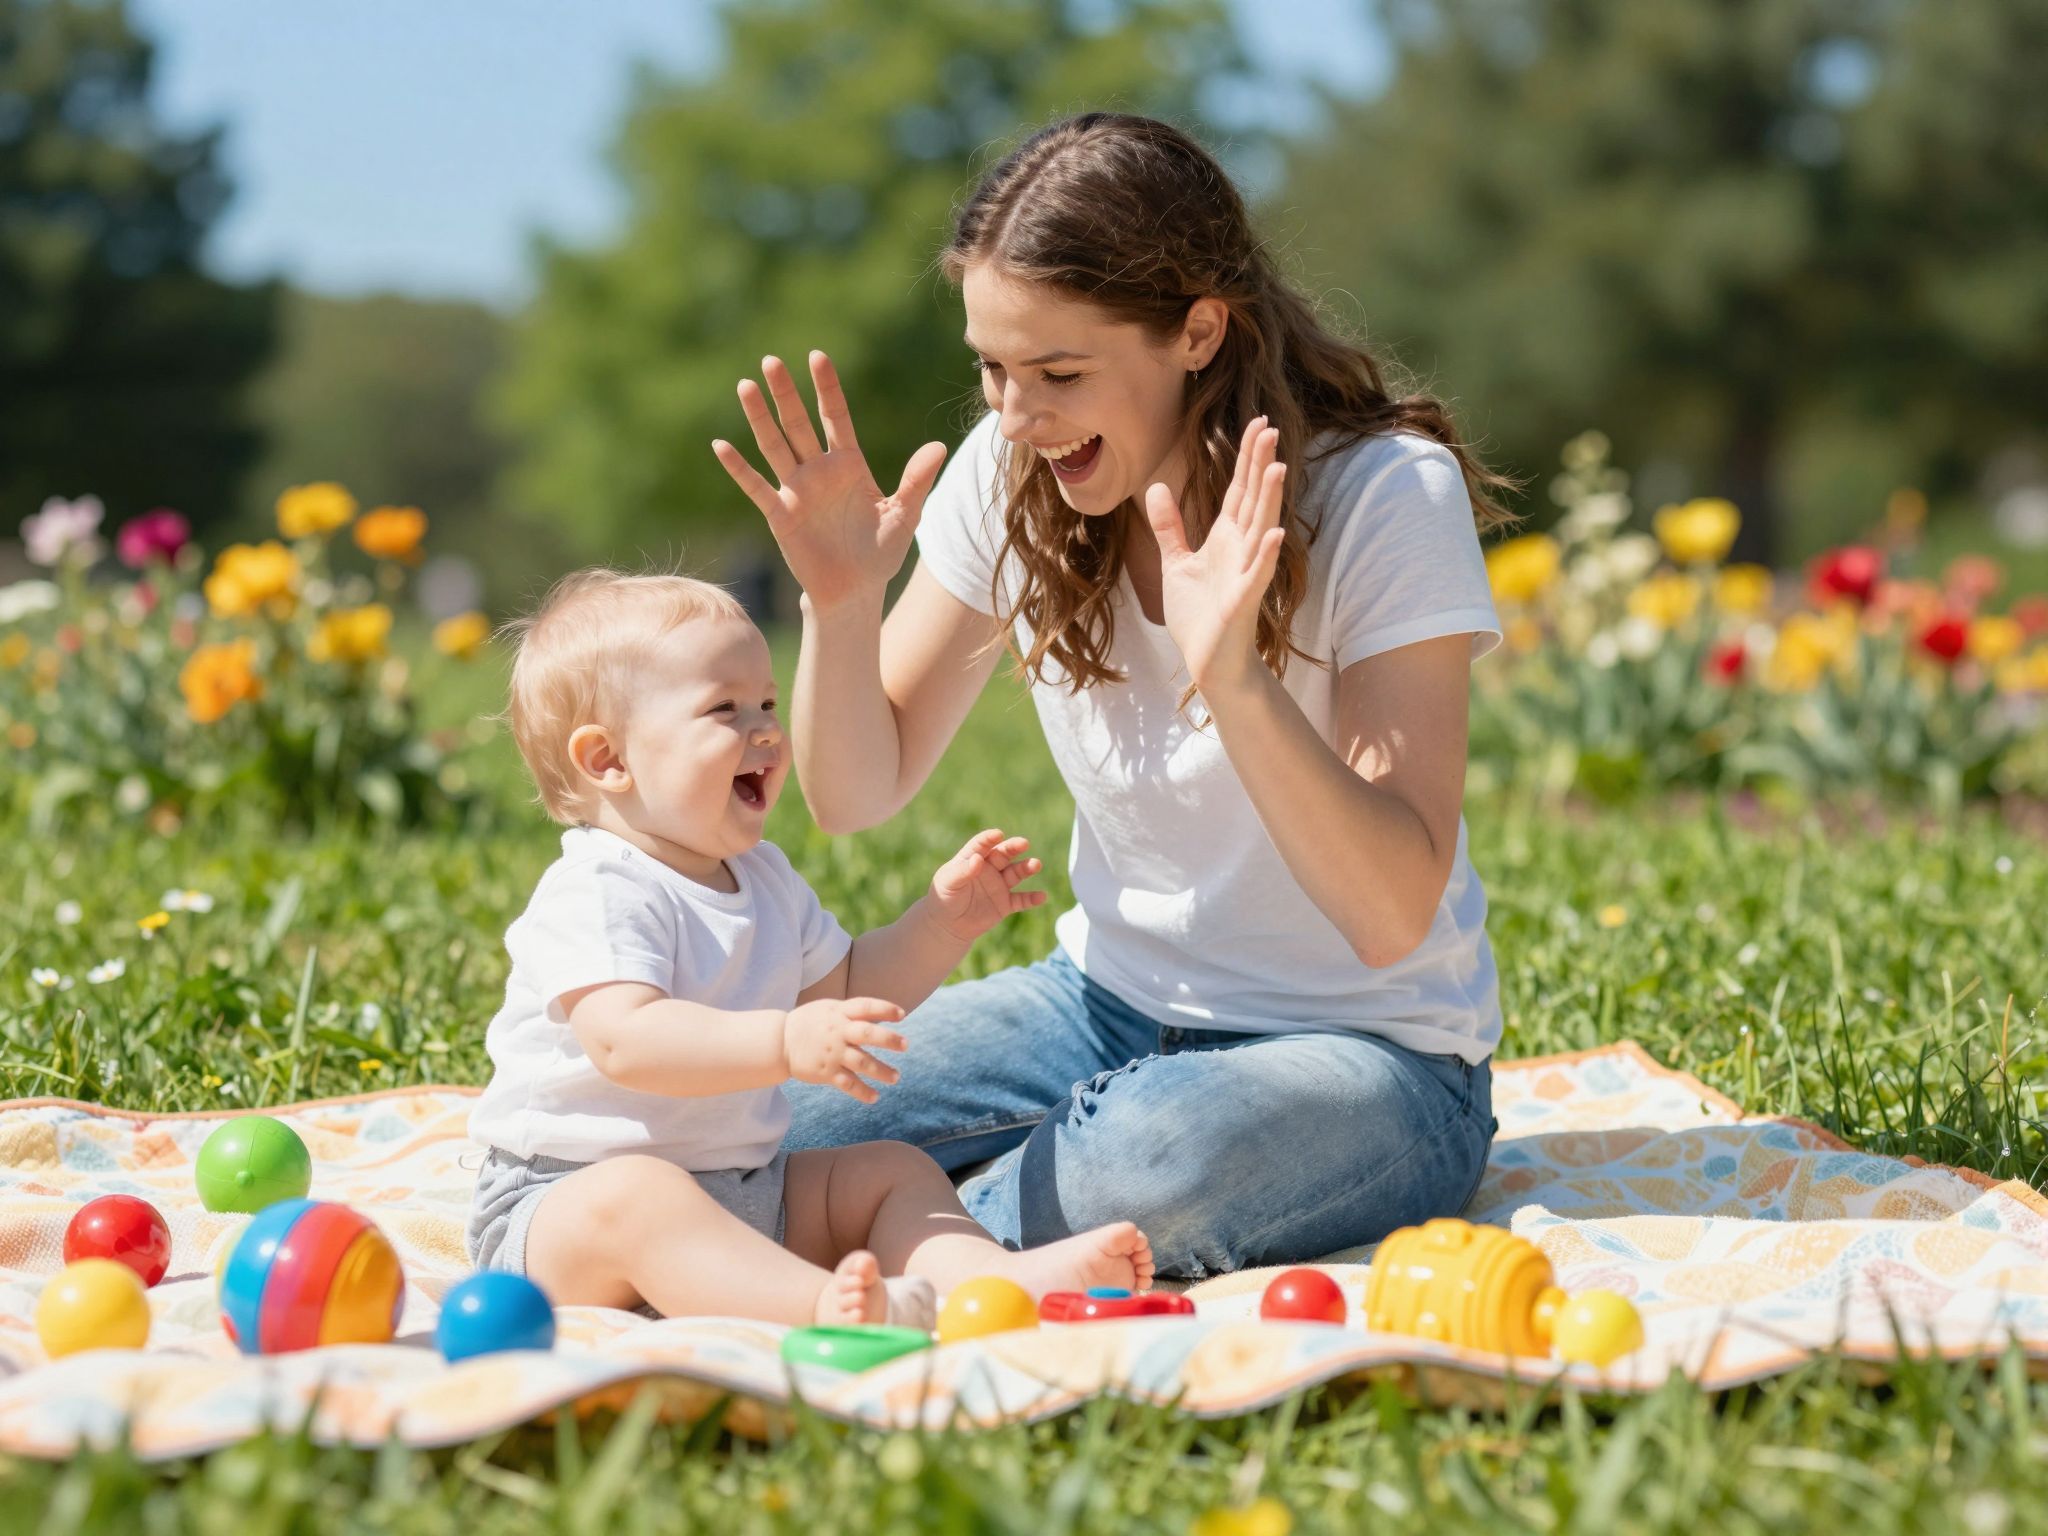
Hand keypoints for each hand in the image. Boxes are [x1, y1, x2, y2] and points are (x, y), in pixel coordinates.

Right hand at [712, 351, 948, 613]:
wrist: (855, 591)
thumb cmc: (881, 552)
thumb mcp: (905, 515)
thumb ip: (916, 481)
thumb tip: (939, 447)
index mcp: (849, 465)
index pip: (835, 418)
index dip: (827, 389)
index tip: (817, 357)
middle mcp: (819, 471)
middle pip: (798, 424)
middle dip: (786, 394)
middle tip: (771, 360)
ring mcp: (796, 491)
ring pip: (775, 447)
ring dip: (760, 418)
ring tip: (745, 386)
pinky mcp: (780, 515)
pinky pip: (756, 488)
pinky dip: (739, 469)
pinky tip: (721, 445)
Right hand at [781, 997, 907, 1103]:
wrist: (779, 1042)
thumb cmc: (809, 1023)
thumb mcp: (828, 1009)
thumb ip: (852, 1012)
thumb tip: (882, 1015)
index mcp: (839, 1013)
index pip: (866, 1007)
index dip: (885, 1009)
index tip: (902, 1015)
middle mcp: (838, 1031)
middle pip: (867, 1033)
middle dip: (889, 1039)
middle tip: (905, 1045)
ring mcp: (832, 1053)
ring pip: (862, 1062)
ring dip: (881, 1071)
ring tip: (895, 1077)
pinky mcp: (826, 1072)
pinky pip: (848, 1083)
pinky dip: (862, 1092)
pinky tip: (874, 1097)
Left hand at [926, 829, 1046, 942]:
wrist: (947, 925)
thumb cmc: (943, 898)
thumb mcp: (948, 883)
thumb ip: (962, 871)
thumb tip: (978, 859)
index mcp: (972, 859)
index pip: (982, 844)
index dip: (989, 839)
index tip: (998, 834)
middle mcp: (988, 869)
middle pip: (1004, 854)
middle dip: (1014, 847)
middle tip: (1023, 843)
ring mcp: (998, 886)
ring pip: (1016, 873)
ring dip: (1026, 868)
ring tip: (1036, 864)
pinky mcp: (1005, 904)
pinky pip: (1021, 900)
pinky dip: (1032, 899)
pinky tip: (1042, 896)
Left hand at [1142, 416, 1286, 692]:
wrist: (1208, 661)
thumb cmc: (1197, 615)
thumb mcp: (1176, 563)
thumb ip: (1169, 527)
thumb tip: (1156, 487)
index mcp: (1225, 537)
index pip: (1239, 489)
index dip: (1247, 457)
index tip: (1258, 423)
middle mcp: (1240, 549)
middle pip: (1253, 499)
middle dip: (1260, 465)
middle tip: (1269, 427)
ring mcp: (1245, 573)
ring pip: (1260, 529)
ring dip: (1269, 500)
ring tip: (1278, 467)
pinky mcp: (1244, 601)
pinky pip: (1257, 574)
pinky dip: (1265, 554)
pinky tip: (1274, 533)